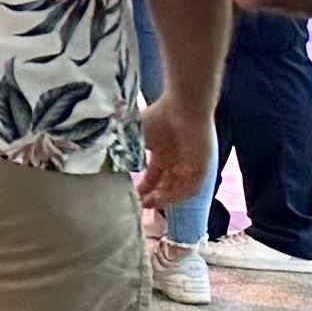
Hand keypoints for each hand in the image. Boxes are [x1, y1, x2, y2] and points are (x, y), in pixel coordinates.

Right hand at [139, 101, 216, 219]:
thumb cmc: (159, 116)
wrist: (183, 106)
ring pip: (178, 188)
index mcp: (162, 153)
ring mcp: (189, 164)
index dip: (144, 187)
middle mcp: (176, 161)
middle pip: (166, 185)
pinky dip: (178, 195)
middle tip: (139, 204)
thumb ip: (128, 150)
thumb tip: (109, 162)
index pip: (154, 176)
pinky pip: (191, 187)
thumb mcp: (137, 136)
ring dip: (165, 198)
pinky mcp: (202, 166)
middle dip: (153, 196)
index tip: (132, 195)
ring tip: (150, 204)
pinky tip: (165, 199)